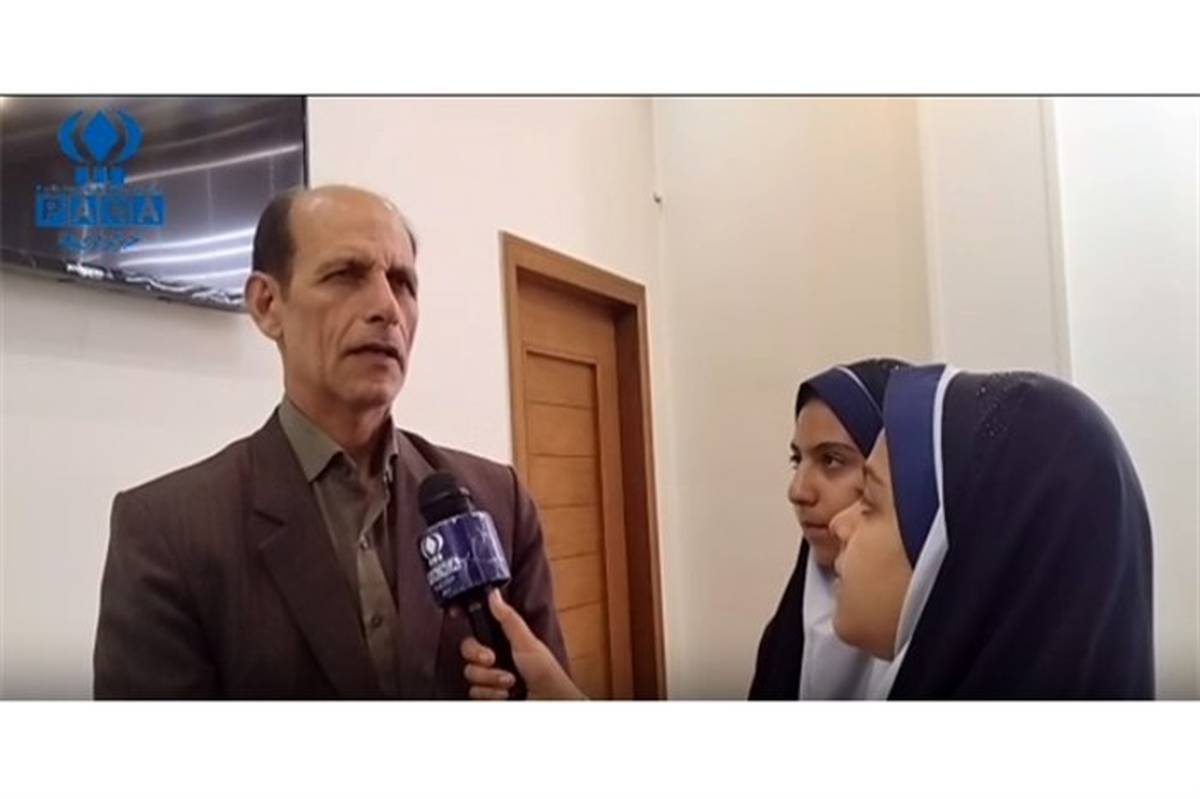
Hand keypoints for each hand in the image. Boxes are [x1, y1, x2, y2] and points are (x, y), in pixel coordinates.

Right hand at [459, 590, 584, 699]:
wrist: (548, 701)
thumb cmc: (545, 672)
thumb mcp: (526, 641)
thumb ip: (508, 619)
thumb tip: (494, 594)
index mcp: (501, 644)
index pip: (474, 639)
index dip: (472, 644)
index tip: (482, 650)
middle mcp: (493, 661)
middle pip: (468, 657)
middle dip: (481, 662)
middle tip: (494, 661)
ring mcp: (490, 681)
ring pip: (471, 676)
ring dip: (491, 680)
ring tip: (510, 683)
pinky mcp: (488, 697)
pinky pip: (475, 694)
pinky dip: (491, 695)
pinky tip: (506, 695)